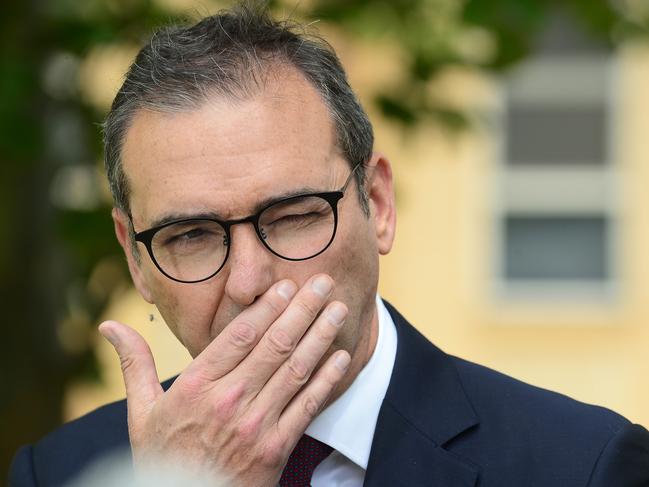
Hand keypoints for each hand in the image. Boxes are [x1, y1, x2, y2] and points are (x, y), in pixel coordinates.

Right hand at [98, 274, 350, 486]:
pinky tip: (341, 356)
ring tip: (338, 309)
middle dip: (303, 309)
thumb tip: (109, 325)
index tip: (286, 284)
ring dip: (320, 335)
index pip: (239, 335)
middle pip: (274, 345)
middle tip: (324, 283)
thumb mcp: (141, 412)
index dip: (267, 306)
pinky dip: (327, 379)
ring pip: (295, 369)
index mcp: (196, 386)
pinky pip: (307, 406)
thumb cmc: (162, 457)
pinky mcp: (276, 448)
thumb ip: (133, 363)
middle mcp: (229, 400)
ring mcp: (256, 424)